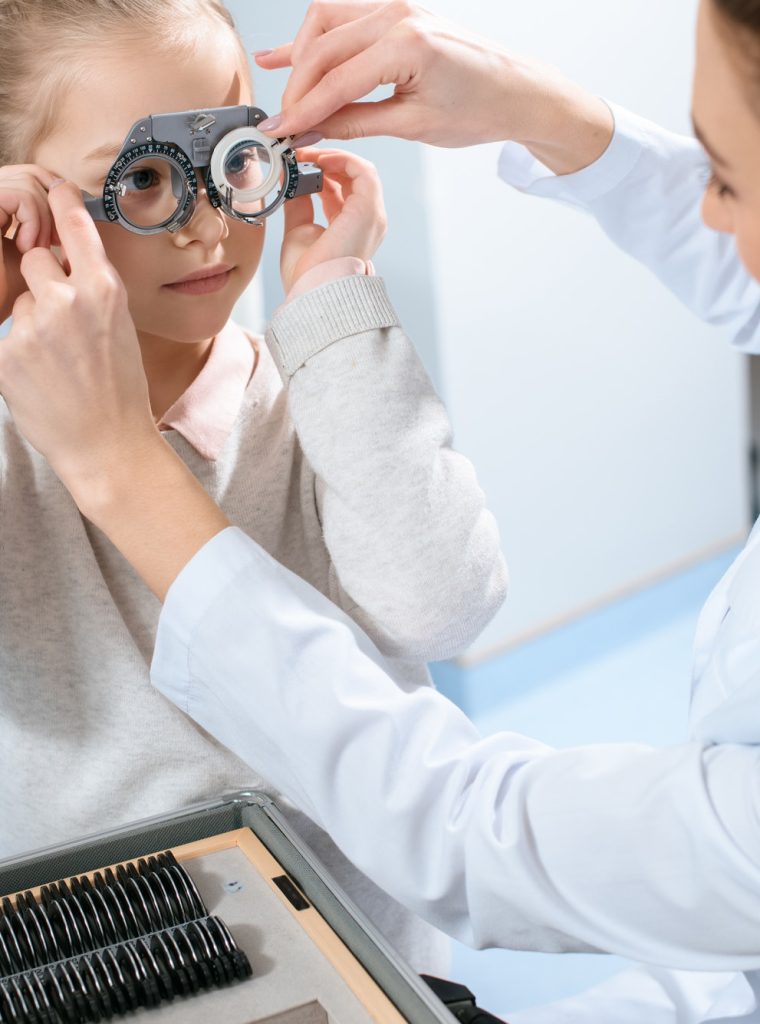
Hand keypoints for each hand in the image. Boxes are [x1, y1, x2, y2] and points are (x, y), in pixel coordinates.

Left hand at [0, 181, 157, 506]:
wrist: (108, 446)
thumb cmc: (120, 392)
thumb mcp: (121, 329)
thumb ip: (95, 292)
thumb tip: (69, 268)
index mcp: (105, 291)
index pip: (75, 226)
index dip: (60, 203)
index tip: (51, 186)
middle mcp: (68, 300)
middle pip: (36, 262)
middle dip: (43, 285)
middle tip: (64, 328)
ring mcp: (34, 325)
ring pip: (20, 301)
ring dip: (30, 323)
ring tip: (56, 364)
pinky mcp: (6, 352)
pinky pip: (6, 335)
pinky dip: (18, 355)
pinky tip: (41, 379)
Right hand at [256, 1, 612, 172]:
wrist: (516, 91)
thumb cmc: (480, 108)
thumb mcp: (413, 125)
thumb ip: (356, 122)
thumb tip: (314, 128)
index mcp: (407, 44)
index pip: (337, 81)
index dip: (303, 110)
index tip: (280, 132)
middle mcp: (398, 14)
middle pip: (323, 48)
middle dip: (298, 89)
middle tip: (284, 123)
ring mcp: (397, 6)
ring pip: (326, 23)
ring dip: (301, 58)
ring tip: (288, 95)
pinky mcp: (396, 11)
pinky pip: (343, 18)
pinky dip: (316, 38)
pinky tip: (286, 54)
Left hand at [280, 146, 386, 293]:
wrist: (312, 292)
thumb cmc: (306, 275)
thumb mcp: (298, 231)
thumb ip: (299, 205)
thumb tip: (291, 182)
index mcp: (351, 228)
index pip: (342, 190)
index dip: (321, 173)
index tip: (297, 164)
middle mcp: (366, 221)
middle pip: (353, 178)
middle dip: (326, 160)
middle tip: (299, 153)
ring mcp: (371, 216)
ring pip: (361, 170)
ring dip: (333, 157)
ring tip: (307, 153)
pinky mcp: (368, 210)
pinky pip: (363, 171)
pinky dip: (341, 159)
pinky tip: (319, 159)